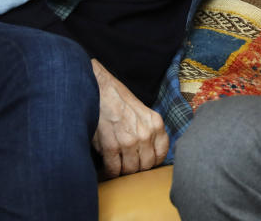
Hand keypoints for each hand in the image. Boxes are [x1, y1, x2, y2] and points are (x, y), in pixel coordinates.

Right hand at [90, 58, 168, 178]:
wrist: (99, 89)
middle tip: (128, 164)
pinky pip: (114, 169)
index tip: (143, 161)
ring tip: (117, 165)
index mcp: (156, 124)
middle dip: (137, 168)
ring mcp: (129, 140)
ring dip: (123, 171)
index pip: (161, 154)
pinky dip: (110, 172)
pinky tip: (107, 166)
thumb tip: (147, 154)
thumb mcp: (143, 112)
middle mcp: (145, 133)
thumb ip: (149, 131)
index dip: (151, 161)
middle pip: (146, 166)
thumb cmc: (119, 100)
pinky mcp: (111, 146)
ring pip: (130, 170)